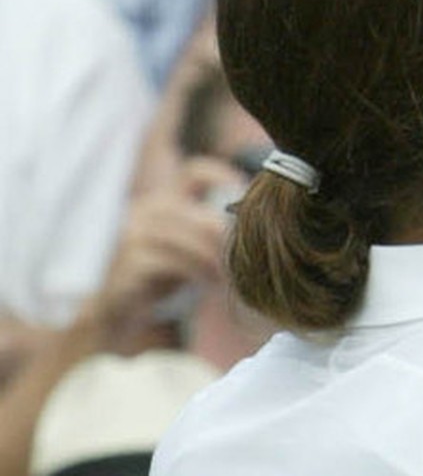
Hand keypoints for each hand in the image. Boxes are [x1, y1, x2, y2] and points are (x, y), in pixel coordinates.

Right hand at [96, 156, 235, 349]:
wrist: (113, 310)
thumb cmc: (156, 277)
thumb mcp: (183, 247)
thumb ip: (204, 231)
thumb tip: (250, 224)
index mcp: (161, 201)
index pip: (195, 172)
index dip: (225, 178)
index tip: (247, 199)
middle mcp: (145, 210)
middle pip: (202, 215)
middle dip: (226, 242)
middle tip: (242, 261)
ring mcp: (133, 233)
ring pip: (192, 240)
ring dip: (215, 262)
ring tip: (225, 278)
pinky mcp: (129, 260)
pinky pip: (176, 263)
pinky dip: (198, 275)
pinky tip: (207, 286)